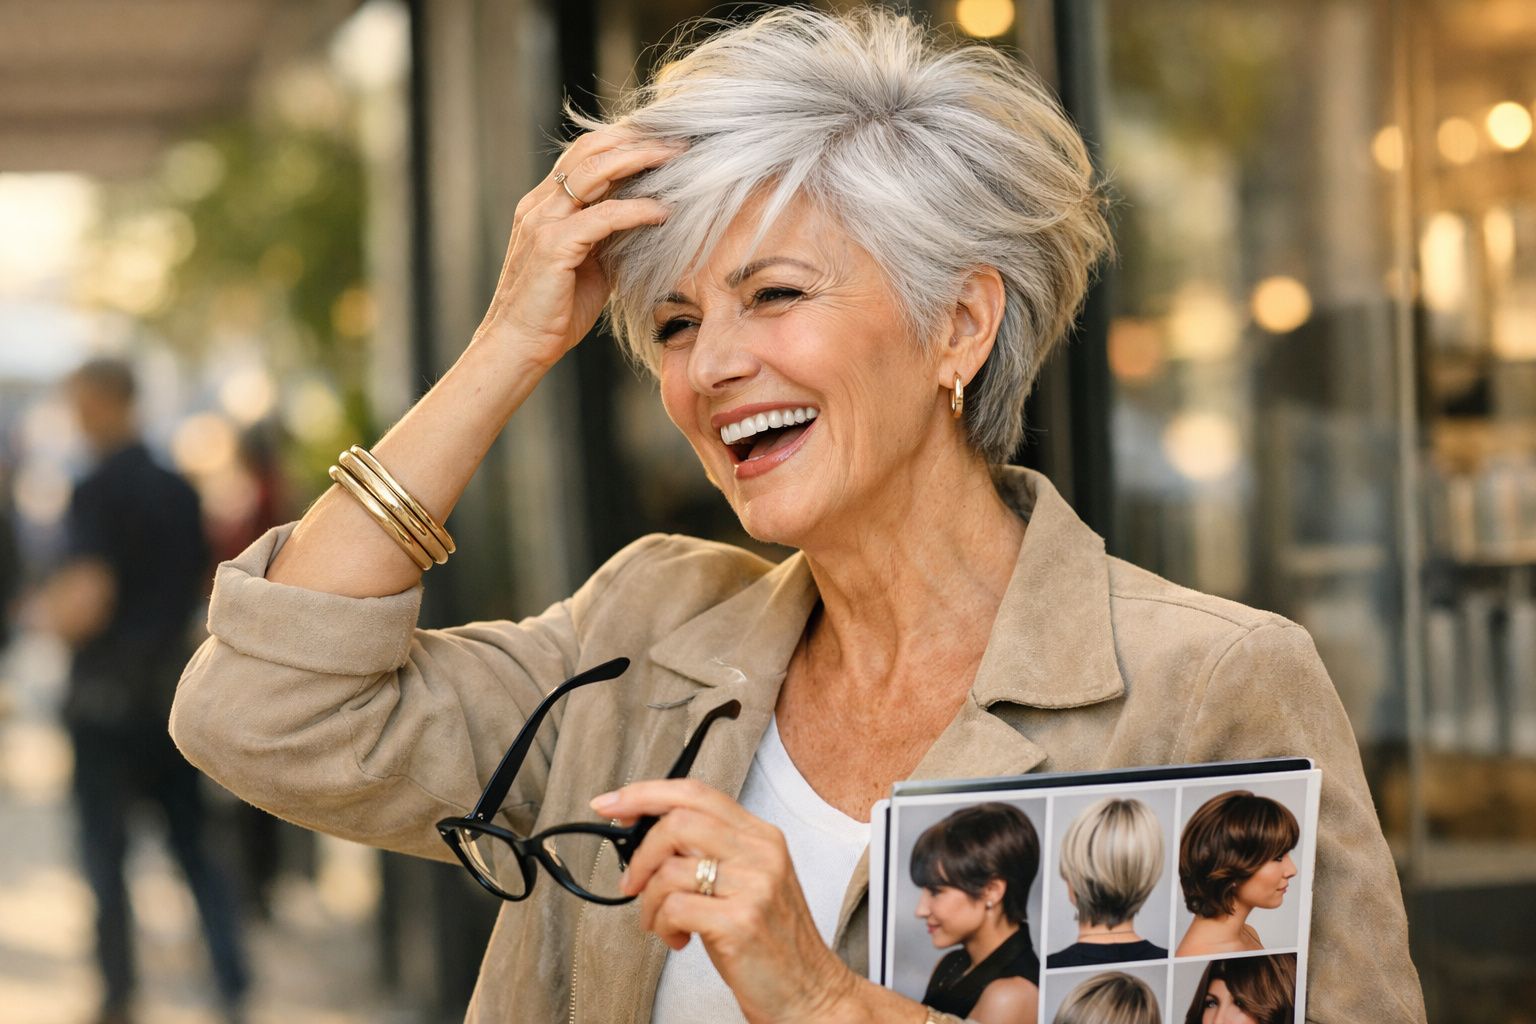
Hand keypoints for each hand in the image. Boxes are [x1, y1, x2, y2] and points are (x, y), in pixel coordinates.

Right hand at [475, 129, 681, 368]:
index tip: (663, 139)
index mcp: (544, 206)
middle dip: (636, 140)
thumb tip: (647, 219)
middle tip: (678, 140)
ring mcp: (543, 223)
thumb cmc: (555, 311)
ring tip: (676, 159)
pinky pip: (602, 216)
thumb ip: (607, 236)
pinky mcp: (553, 246)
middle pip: (589, 151)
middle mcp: (540, 206)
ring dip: (639, 161)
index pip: (584, 155)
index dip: (623, 141)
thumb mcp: (587, 264)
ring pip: (594, 173)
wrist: (519, 345)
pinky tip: (663, 213)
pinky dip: (636, 210)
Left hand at [592, 779, 863, 1023]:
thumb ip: (709, 852)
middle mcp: (761, 853)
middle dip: (640, 853)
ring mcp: (754, 885)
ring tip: (660, 923)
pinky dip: (662, 926)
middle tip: (631, 882)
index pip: (695, 793)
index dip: (645, 793)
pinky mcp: (741, 921)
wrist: (809, 992)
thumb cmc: (770, 941)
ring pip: (670, 868)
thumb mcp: (746, 882)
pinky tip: (679, 939)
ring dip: (648, 901)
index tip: (610, 804)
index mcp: (761, 836)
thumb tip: (646, 837)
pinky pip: (674, 908)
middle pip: (678, 821)